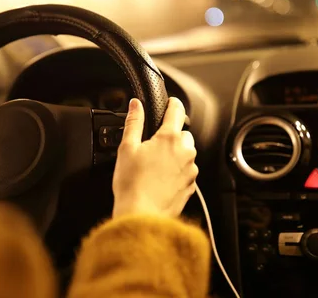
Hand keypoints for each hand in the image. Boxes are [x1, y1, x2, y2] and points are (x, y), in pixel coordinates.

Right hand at [112, 97, 197, 217]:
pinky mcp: (191, 186)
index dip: (173, 103)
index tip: (171, 102)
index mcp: (169, 138)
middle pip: (183, 134)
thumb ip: (134, 122)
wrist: (141, 215)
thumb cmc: (132, 184)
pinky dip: (178, 172)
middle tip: (154, 146)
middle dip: (172, 136)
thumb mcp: (127, 148)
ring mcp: (190, 170)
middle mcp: (185, 152)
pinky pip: (187, 172)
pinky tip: (161, 179)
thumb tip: (136, 104)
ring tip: (155, 166)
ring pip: (187, 153)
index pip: (177, 111)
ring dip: (176, 154)